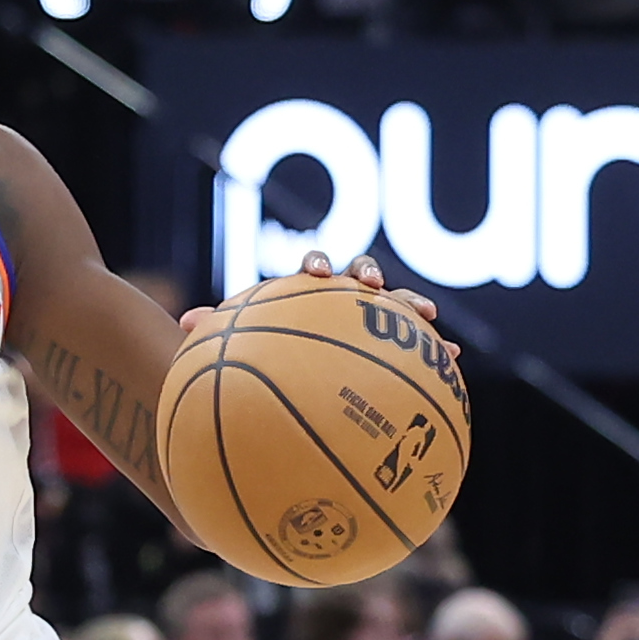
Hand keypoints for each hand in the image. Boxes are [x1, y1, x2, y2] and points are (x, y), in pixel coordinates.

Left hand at [176, 249, 439, 341]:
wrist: (283, 375)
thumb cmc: (259, 354)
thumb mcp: (238, 346)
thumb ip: (218, 329)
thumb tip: (184, 321)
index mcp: (307, 292)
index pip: (314, 266)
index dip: (319, 264)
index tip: (319, 274)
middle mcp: (343, 299)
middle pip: (363, 274)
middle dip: (371, 275)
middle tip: (373, 285)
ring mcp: (372, 321)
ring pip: (398, 304)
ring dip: (413, 306)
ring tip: (429, 318)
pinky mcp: (395, 346)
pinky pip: (418, 345)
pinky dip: (436, 349)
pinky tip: (454, 363)